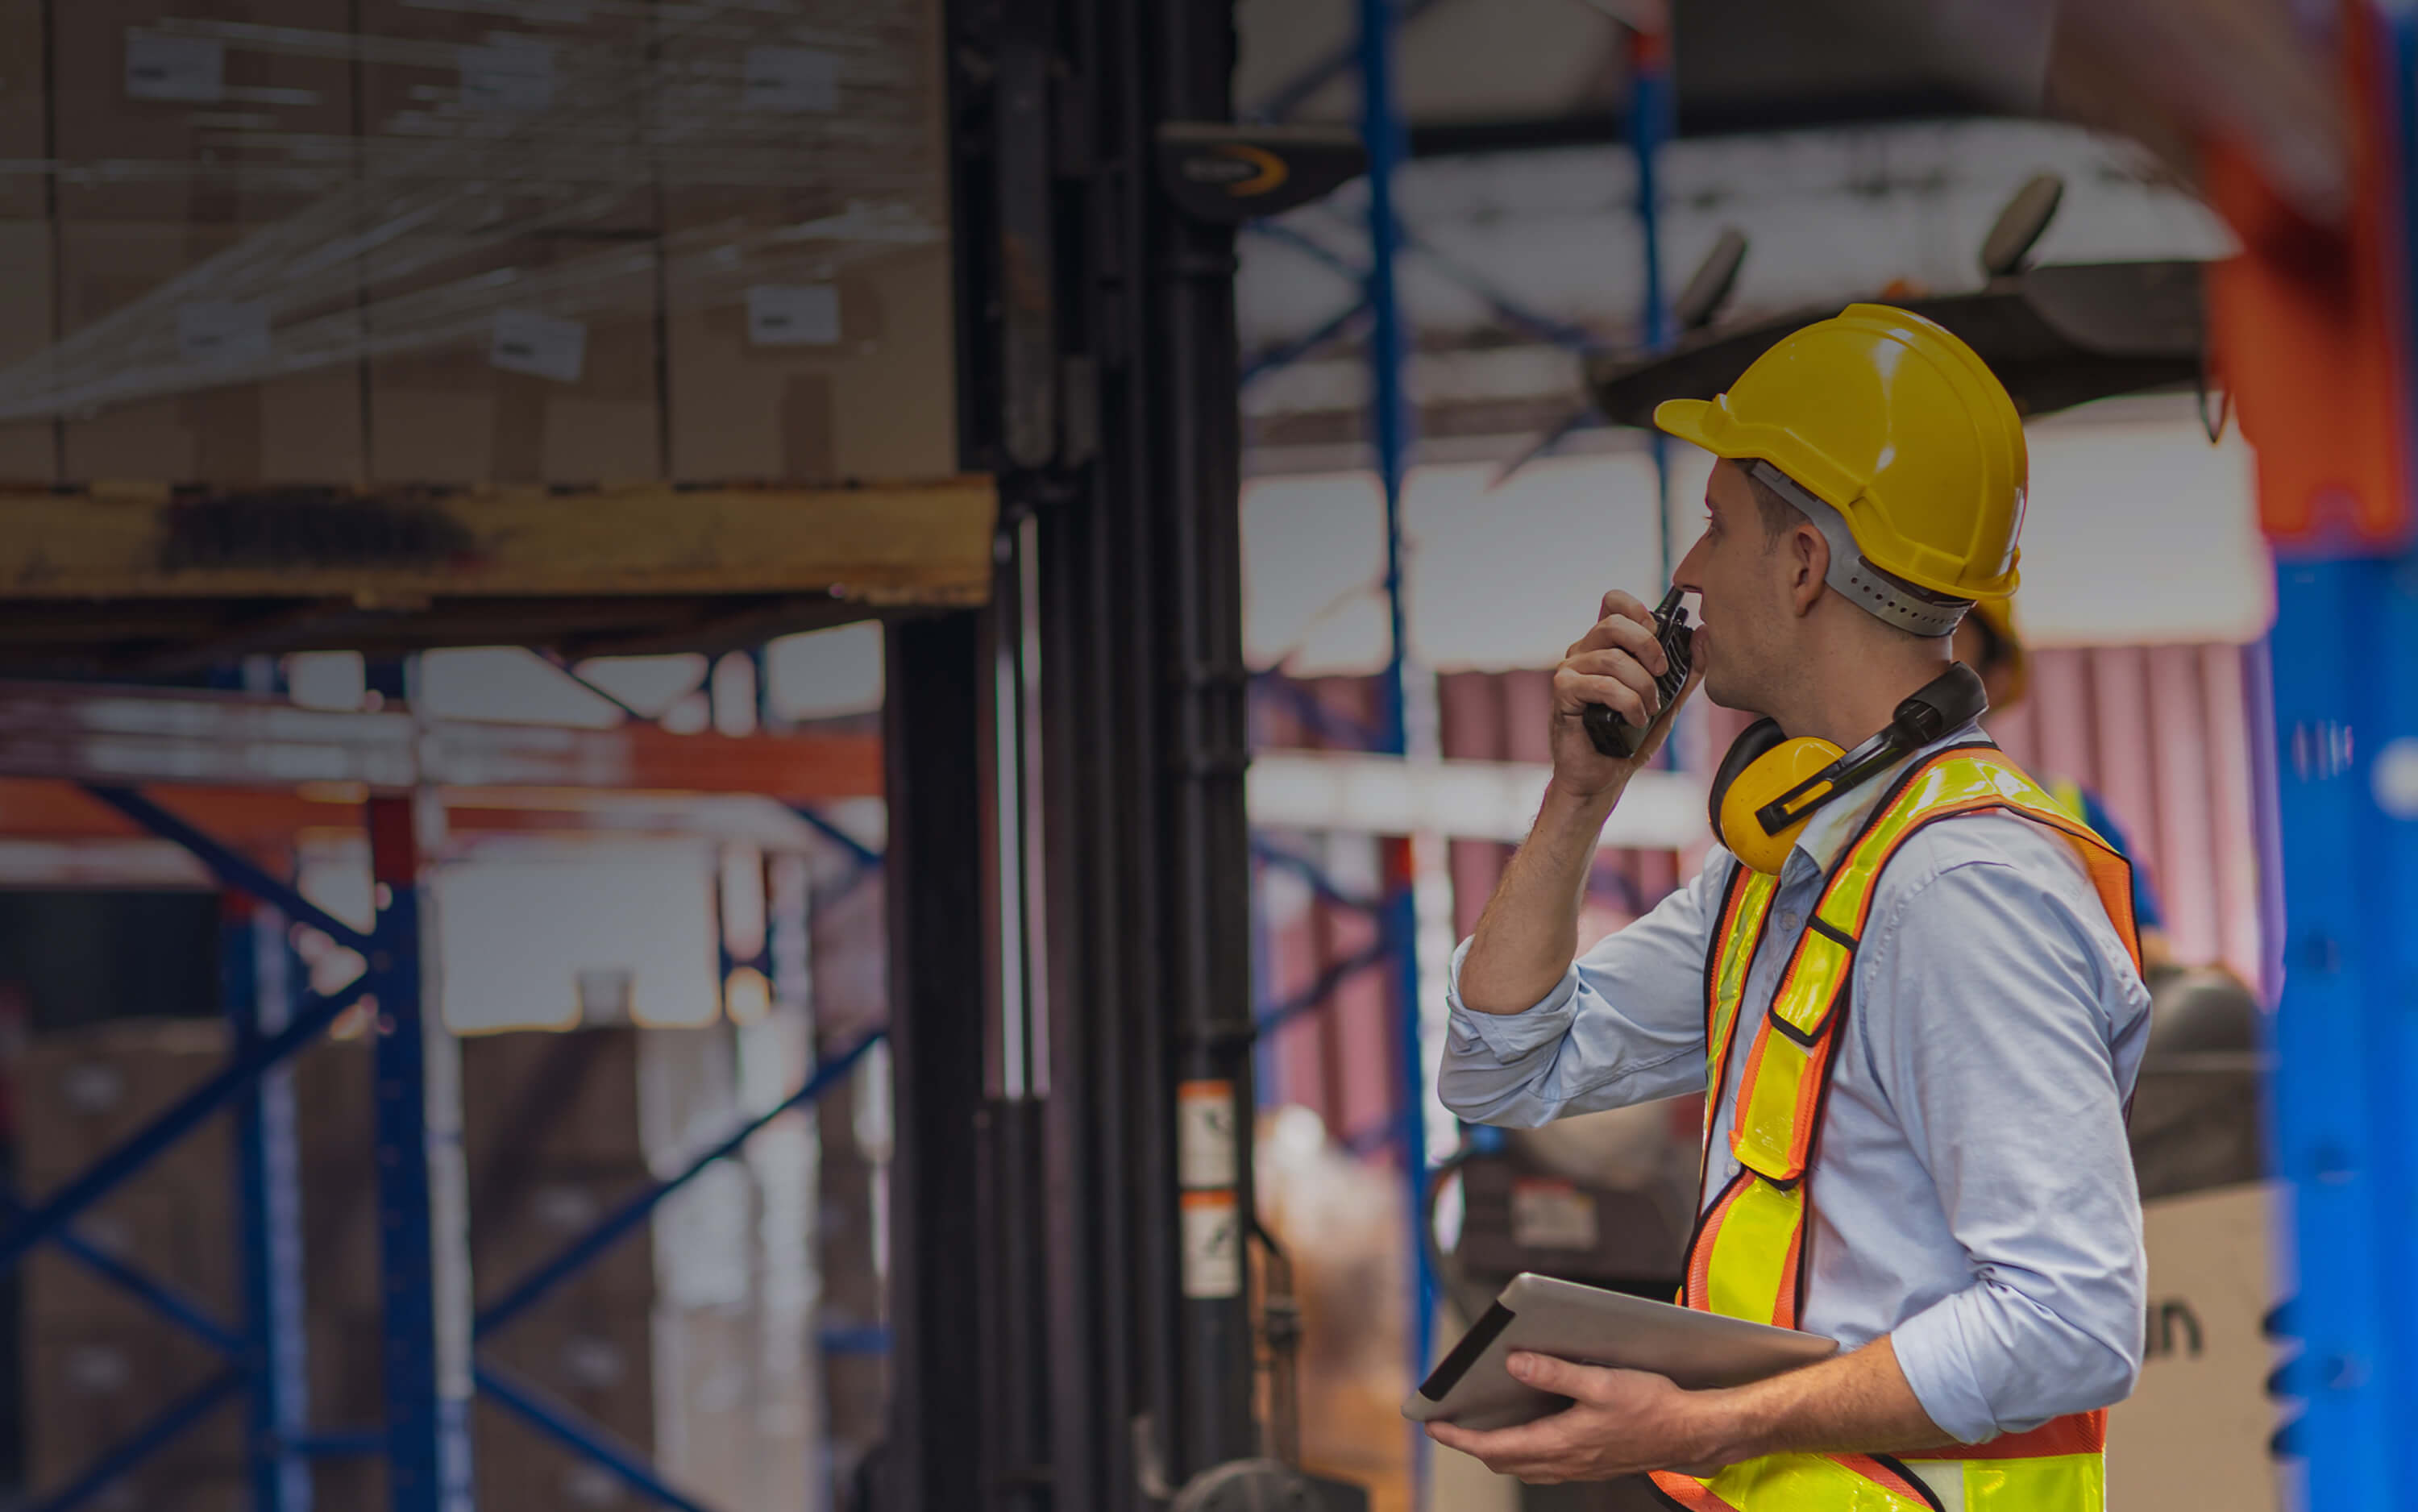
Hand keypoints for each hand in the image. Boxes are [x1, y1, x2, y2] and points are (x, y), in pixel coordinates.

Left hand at [1423, 1352, 1733, 1483]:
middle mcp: (1565, 1461)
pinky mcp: (1590, 1464)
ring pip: (1523, 1465)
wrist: (1691, 1433)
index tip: (1434, 1425)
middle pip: (1503, 1460)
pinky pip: (1543, 1464)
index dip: (1460, 1437)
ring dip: (1497, 1449)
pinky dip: (1523, 1451)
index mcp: (1561, 1442)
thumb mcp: (1602, 1382)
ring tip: (1478, 1427)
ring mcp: (1578, 1466)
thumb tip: (1514, 1364)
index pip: (1496, 1446)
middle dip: (1472, 1444)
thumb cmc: (1653, 1405)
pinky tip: (1526, 1431)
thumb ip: (1556, 1374)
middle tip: (1447, 1425)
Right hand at [1549, 591, 1700, 803]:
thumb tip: (1703, 635)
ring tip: (1650, 709)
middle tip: (1662, 673)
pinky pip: (1600, 685)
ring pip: (1612, 658)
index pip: (1613, 602)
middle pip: (1613, 622)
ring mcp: (1570, 671)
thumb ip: (1685, 670)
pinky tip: (1635, 719)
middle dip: (1648, 646)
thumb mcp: (1668, 700)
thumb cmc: (1628, 738)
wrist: (1602, 777)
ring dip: (1642, 686)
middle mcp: (1584, 652)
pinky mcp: (1563, 693)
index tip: (1658, 632)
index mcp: (1606, 646)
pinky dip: (1626, 703)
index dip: (1638, 609)